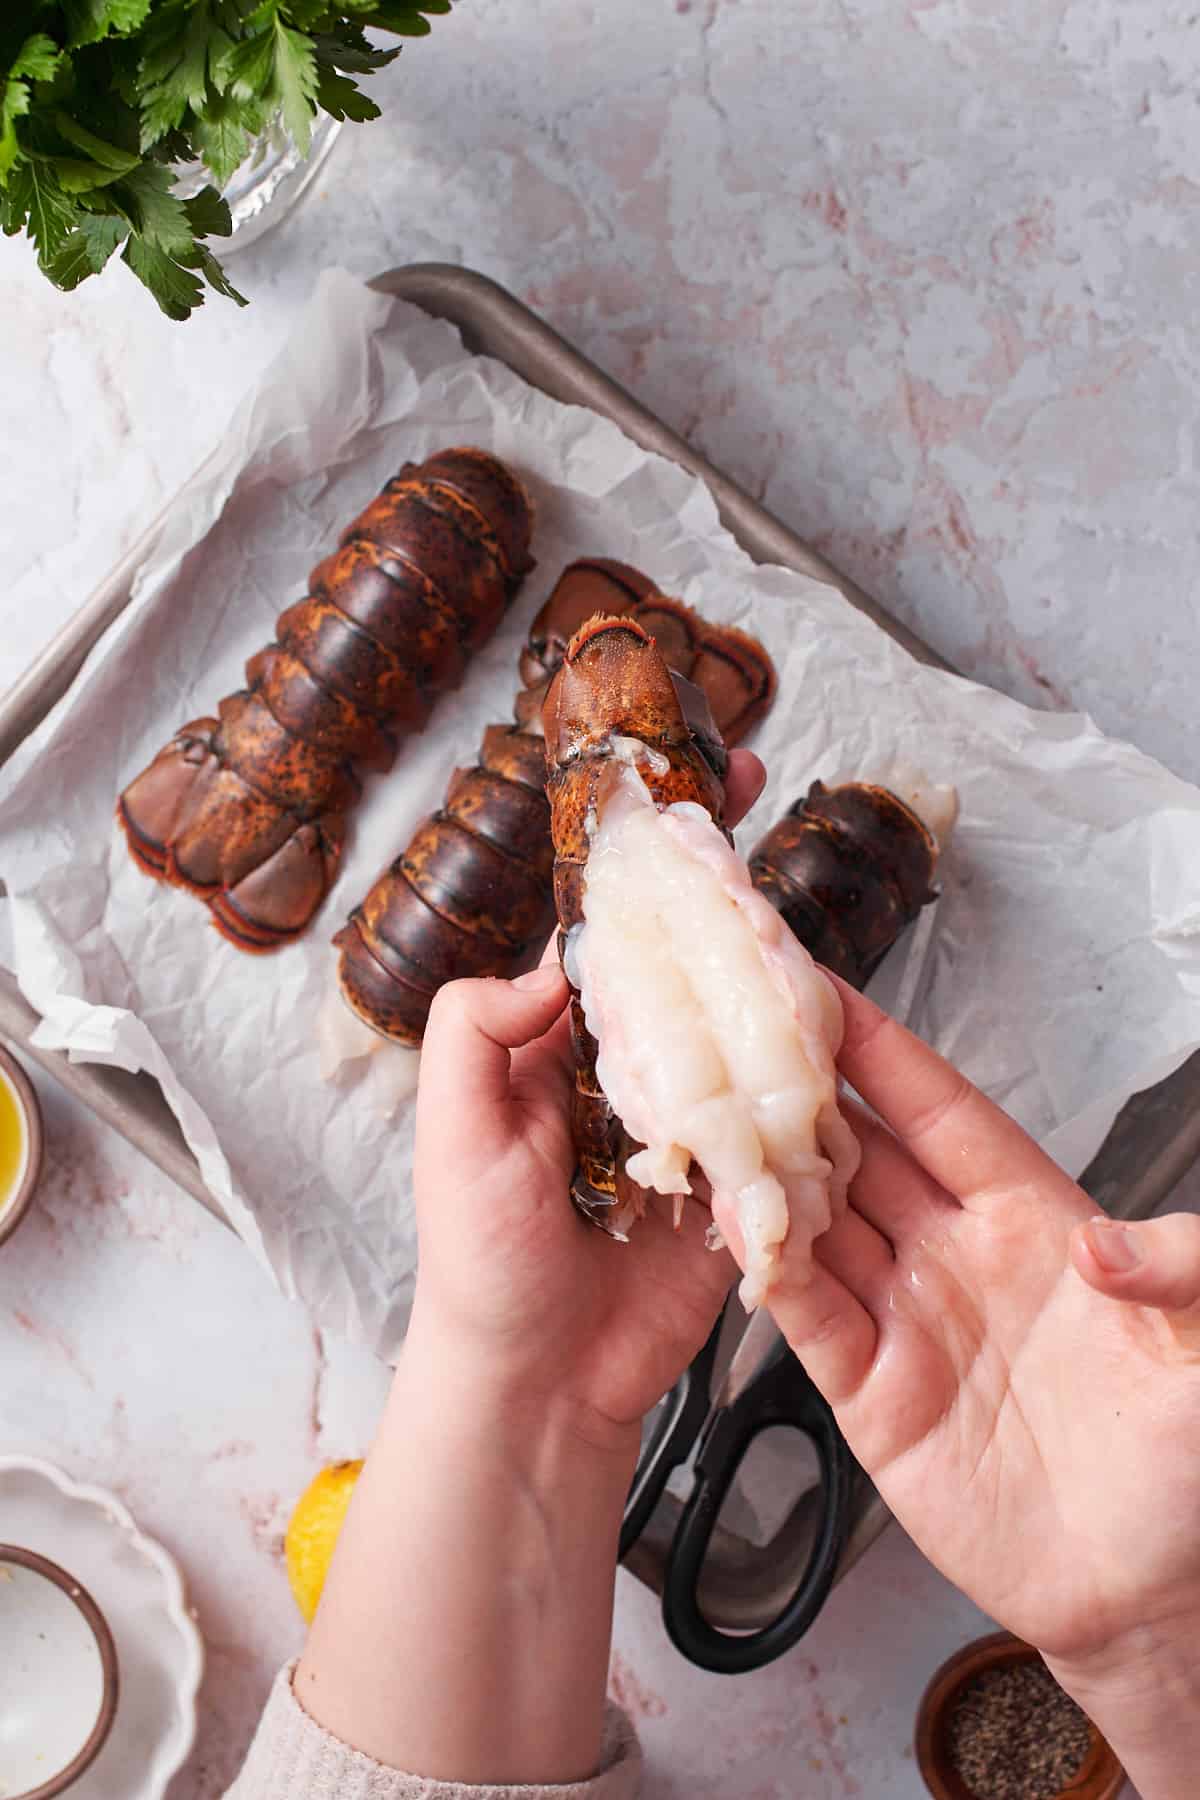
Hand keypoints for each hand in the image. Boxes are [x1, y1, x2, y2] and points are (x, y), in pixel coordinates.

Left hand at [409, 748, 765, 1449]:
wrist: (540, 1382)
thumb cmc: (480, 1259)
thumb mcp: (449, 1129)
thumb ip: (477, 1030)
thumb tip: (555, 963)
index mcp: (560, 1041)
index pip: (609, 928)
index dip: (643, 857)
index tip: (683, 785)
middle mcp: (632, 1066)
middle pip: (689, 958)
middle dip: (724, 882)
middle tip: (761, 792)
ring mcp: (693, 1118)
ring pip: (744, 1024)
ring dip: (777, 969)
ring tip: (801, 912)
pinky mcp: (740, 1180)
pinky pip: (783, 1114)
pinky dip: (811, 1078)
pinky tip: (838, 1026)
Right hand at [738, 977, 1199, 1795]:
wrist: (1152, 1587)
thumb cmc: (1191, 1455)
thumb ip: (1181, 1269)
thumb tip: (1098, 1245)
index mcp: (1032, 1215)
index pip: (941, 1112)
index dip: (883, 1052)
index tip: (824, 992)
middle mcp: (956, 1253)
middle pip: (861, 1153)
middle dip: (798, 1093)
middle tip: (733, 1038)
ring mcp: (910, 1321)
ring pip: (821, 1225)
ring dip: (769, 1178)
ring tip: (715, 1124)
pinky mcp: (877, 1397)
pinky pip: (812, 1320)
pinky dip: (772, 1277)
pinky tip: (741, 1234)